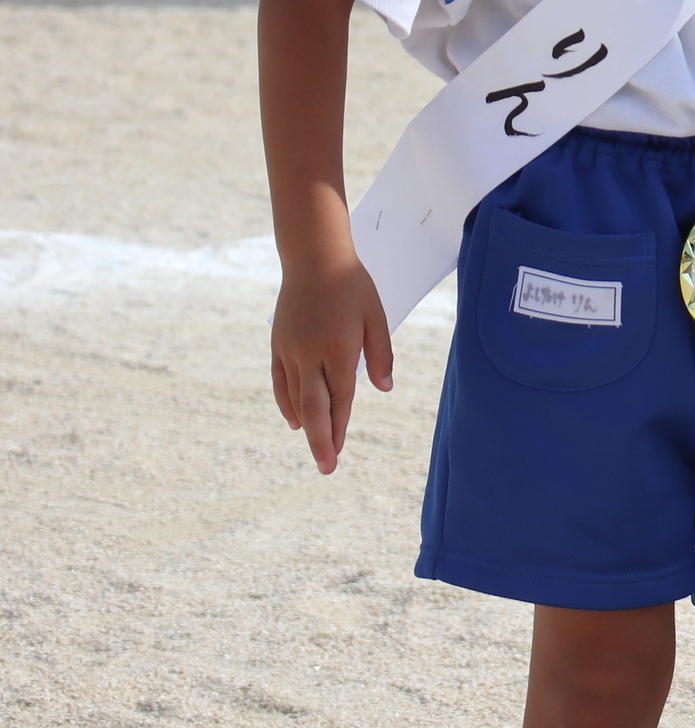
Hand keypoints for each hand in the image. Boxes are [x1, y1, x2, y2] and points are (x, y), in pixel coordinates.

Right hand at [270, 258, 391, 474]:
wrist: (314, 260)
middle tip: (326, 467)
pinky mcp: (278, 345)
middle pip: (313, 408)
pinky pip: (280, 382)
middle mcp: (310, 355)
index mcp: (338, 350)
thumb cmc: (352, 287)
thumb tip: (384, 389)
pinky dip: (287, 404)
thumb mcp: (376, 318)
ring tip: (316, 447)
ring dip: (305, 426)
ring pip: (294, 398)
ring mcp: (290, 351)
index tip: (339, 453)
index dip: (341, 428)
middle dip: (321, 440)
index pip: (340, 398)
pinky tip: (295, 421)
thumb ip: (380, 355)